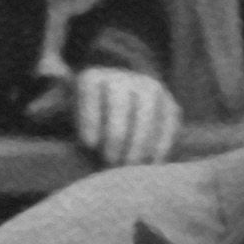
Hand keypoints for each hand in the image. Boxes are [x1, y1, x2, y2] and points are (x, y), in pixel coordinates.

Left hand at [69, 64, 183, 167]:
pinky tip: (151, 163)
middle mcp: (122, 78)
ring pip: (147, 109)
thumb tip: (85, 145)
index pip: (90, 89)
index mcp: (92, 79)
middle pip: (120, 101)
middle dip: (116, 133)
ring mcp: (149, 88)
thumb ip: (72, 135)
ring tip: (130, 164)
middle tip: (110, 160)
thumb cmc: (89, 131)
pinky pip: (168, 121)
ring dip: (139, 140)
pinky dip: (160, 143)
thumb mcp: (73, 128)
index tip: (89, 144)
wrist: (117, 127)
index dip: (90, 116)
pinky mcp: (170, 105)